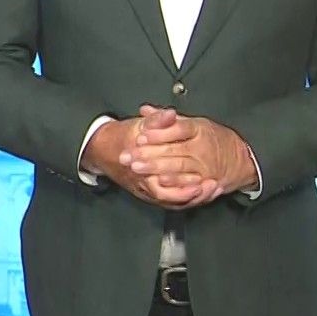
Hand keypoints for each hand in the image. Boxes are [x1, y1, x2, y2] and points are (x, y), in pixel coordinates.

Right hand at [84, 107, 220, 208]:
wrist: (103, 149)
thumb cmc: (122, 137)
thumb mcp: (137, 125)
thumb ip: (156, 120)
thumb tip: (170, 114)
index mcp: (139, 169)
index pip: (161, 185)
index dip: (182, 186)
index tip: (201, 181)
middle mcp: (143, 183)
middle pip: (171, 197)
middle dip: (194, 194)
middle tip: (214, 186)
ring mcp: (148, 189)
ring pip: (173, 201)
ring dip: (195, 197)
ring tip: (214, 189)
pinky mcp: (153, 191)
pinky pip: (173, 199)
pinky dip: (189, 196)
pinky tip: (204, 190)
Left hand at [122, 105, 258, 201]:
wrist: (241, 158)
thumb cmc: (214, 138)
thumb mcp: (194, 122)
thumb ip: (167, 119)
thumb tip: (145, 110)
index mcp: (198, 129)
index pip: (178, 129)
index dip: (159, 133)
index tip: (141, 135)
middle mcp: (202, 147)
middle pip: (173, 149)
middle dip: (148, 154)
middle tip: (128, 155)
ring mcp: (204, 165)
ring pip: (178, 166)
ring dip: (156, 168)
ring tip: (137, 168)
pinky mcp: (206, 181)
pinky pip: (189, 183)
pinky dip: (174, 183)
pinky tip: (159, 182)